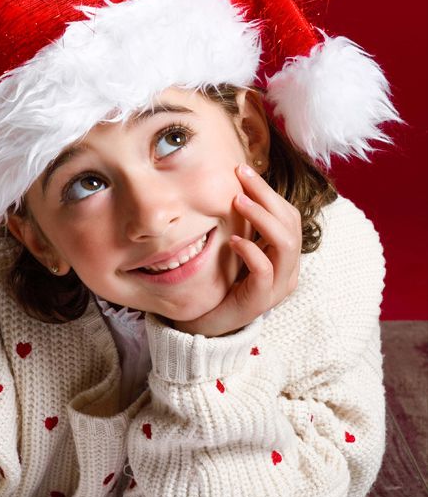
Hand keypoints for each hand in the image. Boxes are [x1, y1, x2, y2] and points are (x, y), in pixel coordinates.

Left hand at [174, 163, 300, 336]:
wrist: (204, 326)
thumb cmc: (218, 286)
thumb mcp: (232, 252)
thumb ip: (240, 228)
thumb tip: (232, 188)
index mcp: (283, 257)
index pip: (288, 216)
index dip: (269, 192)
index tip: (243, 170)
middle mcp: (287, 271)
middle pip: (291, 224)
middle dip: (267, 196)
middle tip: (241, 177)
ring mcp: (277, 287)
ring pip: (286, 244)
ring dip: (262, 218)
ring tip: (237, 201)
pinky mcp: (260, 301)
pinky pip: (265, 271)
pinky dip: (251, 251)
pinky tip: (233, 241)